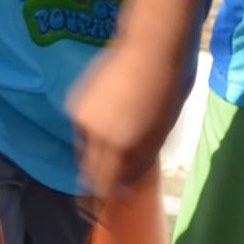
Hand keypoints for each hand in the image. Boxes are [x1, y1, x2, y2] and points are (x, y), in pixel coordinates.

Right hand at [69, 38, 184, 202]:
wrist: (151, 44)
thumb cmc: (168, 87)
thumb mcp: (163, 129)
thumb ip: (142, 158)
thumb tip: (127, 180)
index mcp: (120, 144)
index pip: (106, 184)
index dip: (111, 195)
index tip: (119, 199)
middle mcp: (94, 133)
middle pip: (89, 170)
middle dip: (101, 178)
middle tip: (116, 180)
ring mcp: (82, 116)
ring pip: (85, 149)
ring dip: (99, 154)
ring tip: (120, 144)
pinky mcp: (75, 101)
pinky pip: (83, 129)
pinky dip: (95, 132)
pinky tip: (112, 121)